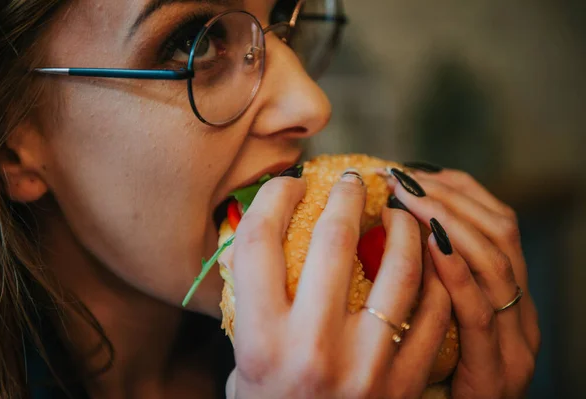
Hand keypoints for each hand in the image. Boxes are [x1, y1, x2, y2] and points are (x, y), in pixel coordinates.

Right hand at [224, 171, 450, 398]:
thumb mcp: (242, 359)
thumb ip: (248, 302)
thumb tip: (258, 232)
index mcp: (259, 341)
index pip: (258, 243)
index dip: (274, 198)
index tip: (292, 183)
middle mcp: (310, 349)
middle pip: (331, 241)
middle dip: (345, 195)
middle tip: (353, 181)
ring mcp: (364, 366)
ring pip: (398, 269)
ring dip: (402, 228)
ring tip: (400, 212)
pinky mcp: (403, 383)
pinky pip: (433, 313)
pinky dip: (435, 279)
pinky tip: (428, 262)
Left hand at [389, 164, 540, 398]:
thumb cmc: (430, 374)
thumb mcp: (437, 317)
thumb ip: (427, 277)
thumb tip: (382, 227)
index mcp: (509, 294)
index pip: (497, 222)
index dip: (459, 190)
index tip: (415, 170)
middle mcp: (520, 312)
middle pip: (499, 230)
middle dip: (449, 196)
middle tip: (401, 177)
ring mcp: (513, 342)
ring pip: (494, 261)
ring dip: (448, 220)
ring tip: (406, 197)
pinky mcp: (495, 371)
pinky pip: (478, 312)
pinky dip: (455, 271)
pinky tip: (427, 243)